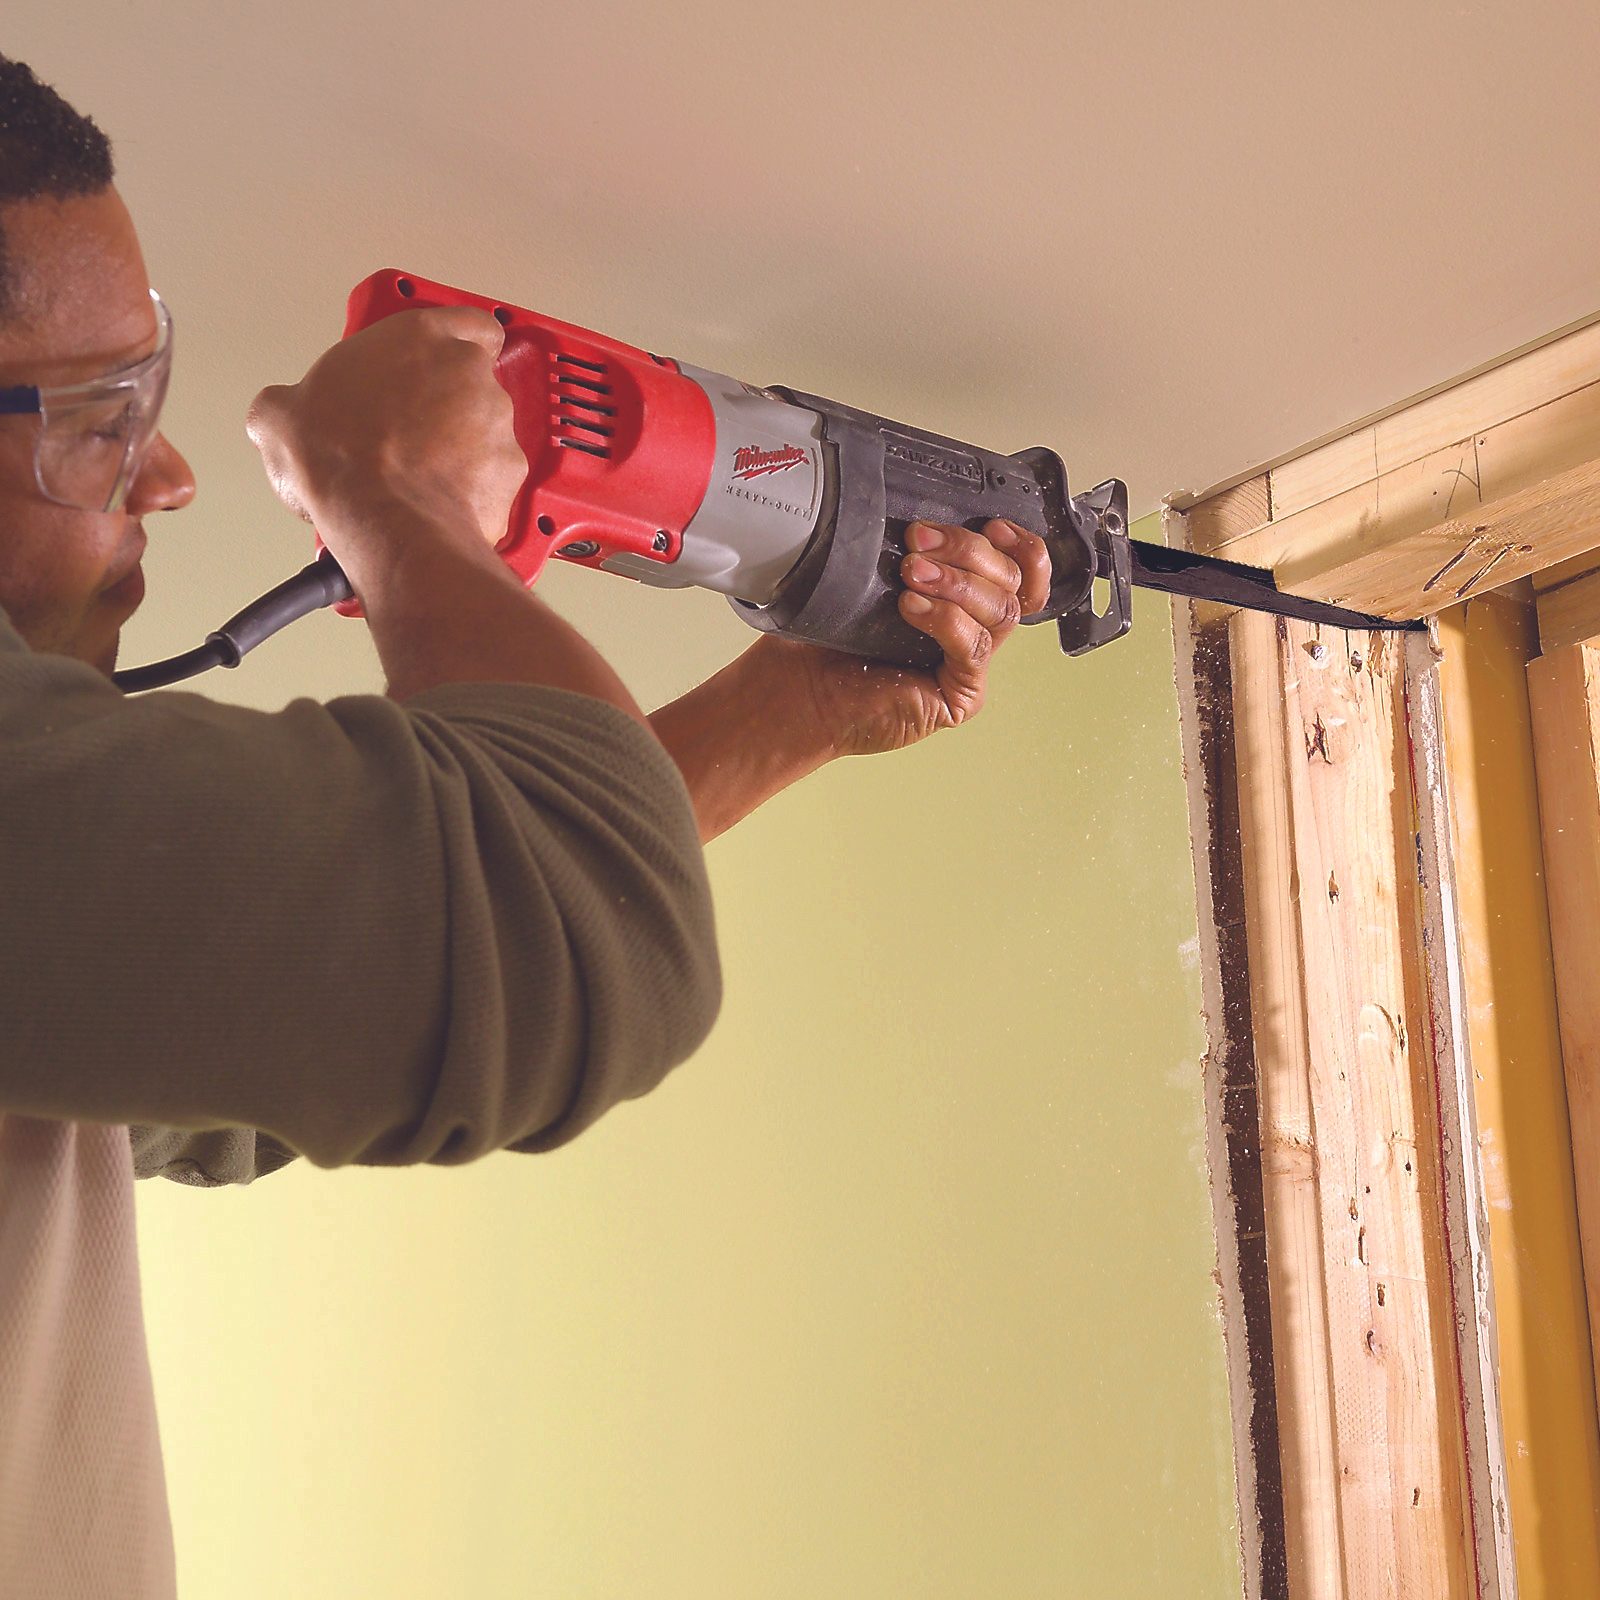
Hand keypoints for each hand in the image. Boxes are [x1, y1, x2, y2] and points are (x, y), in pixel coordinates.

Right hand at [245, 307, 526, 592]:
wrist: (384, 521)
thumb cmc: (341, 459)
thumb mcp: (280, 416)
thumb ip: (291, 399)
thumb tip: (281, 415)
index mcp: (419, 336)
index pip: (468, 322)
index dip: (457, 346)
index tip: (440, 366)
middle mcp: (468, 371)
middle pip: (472, 382)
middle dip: (449, 407)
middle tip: (411, 434)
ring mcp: (497, 422)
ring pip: (486, 432)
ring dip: (462, 449)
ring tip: (419, 475)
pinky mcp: (512, 471)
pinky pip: (495, 476)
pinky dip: (474, 488)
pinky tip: (438, 500)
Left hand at [753, 517, 1052, 757]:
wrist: (802, 687)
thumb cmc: (832, 636)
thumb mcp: (878, 577)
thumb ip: (919, 551)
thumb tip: (927, 511)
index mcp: (966, 600)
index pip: (1022, 572)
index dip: (1021, 546)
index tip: (992, 524)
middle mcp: (975, 631)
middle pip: (1010, 583)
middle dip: (968, 551)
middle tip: (916, 541)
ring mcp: (971, 665)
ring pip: (1000, 611)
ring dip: (956, 582)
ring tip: (909, 573)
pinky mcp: (962, 696)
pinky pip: (973, 648)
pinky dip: (945, 620)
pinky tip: (911, 607)